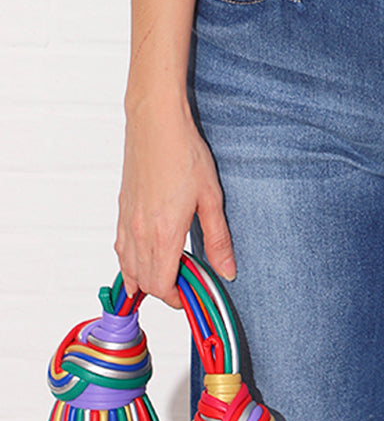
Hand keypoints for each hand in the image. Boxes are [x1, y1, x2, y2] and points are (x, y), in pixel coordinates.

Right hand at [115, 99, 234, 307]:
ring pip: (127, 268)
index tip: (190, 293)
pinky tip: (144, 255)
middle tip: (184, 281)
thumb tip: (227, 270)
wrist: (156, 123)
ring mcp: (126, 221)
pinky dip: (130, 261)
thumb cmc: (184, 153)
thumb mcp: (211, 197)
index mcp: (164, 234)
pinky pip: (120, 248)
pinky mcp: (121, 209)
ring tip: (166, 272)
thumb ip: (217, 238)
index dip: (175, 298)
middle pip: (143, 282)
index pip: (161, 286)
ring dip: (144, 278)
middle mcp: (139, 233)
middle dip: (163, 289)